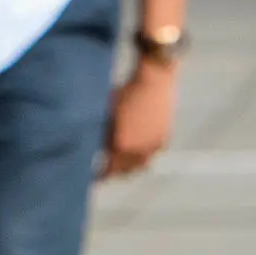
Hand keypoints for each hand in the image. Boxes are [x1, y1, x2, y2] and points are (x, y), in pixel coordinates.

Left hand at [103, 56, 177, 178]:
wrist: (154, 79)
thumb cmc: (125, 92)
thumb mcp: (106, 112)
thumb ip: (100, 134)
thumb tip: (93, 148)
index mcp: (121, 146)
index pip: (107, 170)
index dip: (99, 173)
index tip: (92, 174)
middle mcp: (138, 152)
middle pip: (123, 171)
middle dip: (113, 171)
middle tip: (105, 169)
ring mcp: (153, 147)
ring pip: (139, 165)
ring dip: (129, 166)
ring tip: (120, 162)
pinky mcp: (163, 140)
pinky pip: (150, 154)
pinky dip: (142, 155)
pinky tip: (136, 149)